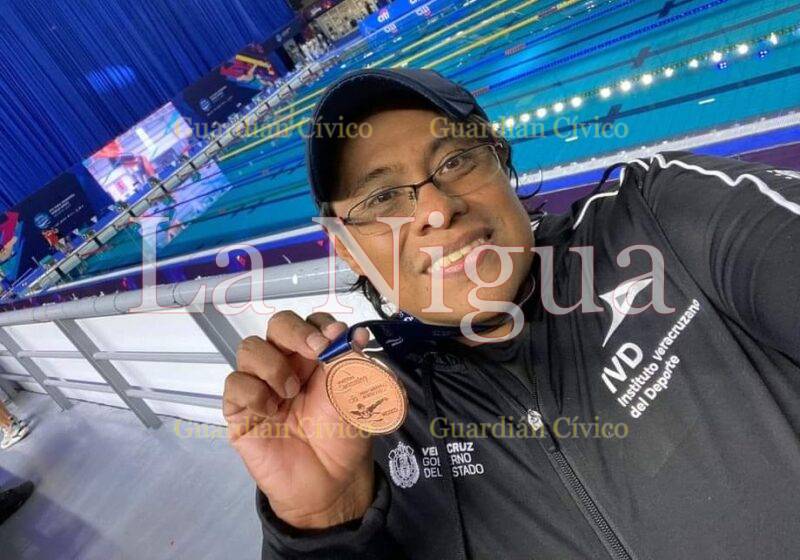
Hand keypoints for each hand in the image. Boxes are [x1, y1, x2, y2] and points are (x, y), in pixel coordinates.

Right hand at [224, 311, 372, 528]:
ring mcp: (261, 384)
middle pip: (277, 325)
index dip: (319, 324)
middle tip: (315, 350)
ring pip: (250, 348)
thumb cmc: (343, 437)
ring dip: (273, 364)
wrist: (329, 483)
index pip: (310, 323)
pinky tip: (271, 411)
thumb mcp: (355, 398)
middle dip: (295, 331)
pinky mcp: (240, 410)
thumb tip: (356, 332)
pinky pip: (234, 383)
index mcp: (316, 358)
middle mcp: (286, 364)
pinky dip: (253, 391)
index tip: (335, 338)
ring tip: (291, 392)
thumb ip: (353, 365)